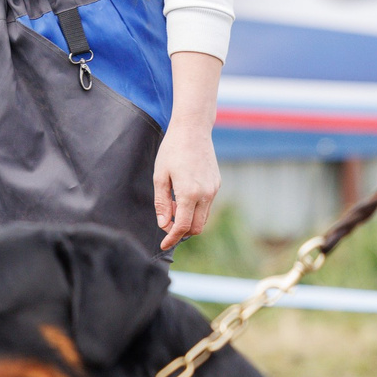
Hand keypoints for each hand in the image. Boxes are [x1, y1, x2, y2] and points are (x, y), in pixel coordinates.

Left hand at [153, 118, 220, 250]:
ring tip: (171, 208)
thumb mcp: (159, 176)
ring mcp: (214, 189)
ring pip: (203, 218)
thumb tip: (163, 224)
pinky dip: (194, 210)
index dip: (172, 238)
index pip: (182, 226)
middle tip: (165, 225)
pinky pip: (207, 205)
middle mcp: (206, 194)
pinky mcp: (217, 184)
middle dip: (181, 232)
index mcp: (189, 193)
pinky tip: (180, 199)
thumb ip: (161, 202)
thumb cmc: (171, 151)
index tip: (162, 245)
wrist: (193, 130)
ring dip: (188, 221)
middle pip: (196, 227)